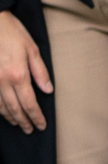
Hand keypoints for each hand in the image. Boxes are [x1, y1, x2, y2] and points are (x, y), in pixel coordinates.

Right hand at [0, 9, 51, 133]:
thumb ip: (40, 71)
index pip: (29, 103)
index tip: (41, 126)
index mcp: (18, 75)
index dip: (35, 117)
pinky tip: (2, 111)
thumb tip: (48, 90)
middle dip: (23, 121)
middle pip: (14, 108)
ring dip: (9, 117)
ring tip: (17, 123)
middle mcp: (2, 81)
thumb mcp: (32, 49)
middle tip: (30, 130)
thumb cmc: (12, 33)